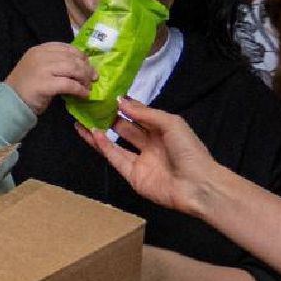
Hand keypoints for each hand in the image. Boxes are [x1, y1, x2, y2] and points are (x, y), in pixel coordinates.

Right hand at [5, 41, 94, 113]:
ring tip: (89, 86)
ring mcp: (43, 69)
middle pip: (72, 58)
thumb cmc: (26, 87)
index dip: (80, 55)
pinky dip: (80, 90)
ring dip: (85, 78)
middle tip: (94, 77)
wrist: (11, 102)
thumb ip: (54, 63)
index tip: (88, 64)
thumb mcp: (39, 67)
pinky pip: (70, 85)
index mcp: (40, 50)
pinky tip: (84, 94)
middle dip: (86, 67)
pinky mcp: (46, 84)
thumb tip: (79, 66)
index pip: (66, 47)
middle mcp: (41, 56)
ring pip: (73, 69)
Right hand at [74, 98, 219, 219]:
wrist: (197, 185)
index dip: (124, 106)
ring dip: (100, 133)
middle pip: (125, 128)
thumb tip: (121, 101)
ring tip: (82, 120)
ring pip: (116, 144)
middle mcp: (150, 144)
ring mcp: (141, 161)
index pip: (139, 115)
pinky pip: (116, 159)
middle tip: (91, 105)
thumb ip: (145, 113)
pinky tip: (93, 134)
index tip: (106, 95)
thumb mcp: (171, 123)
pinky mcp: (133, 176)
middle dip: (109, 117)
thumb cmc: (189, 150)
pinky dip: (104, 147)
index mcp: (162, 130)